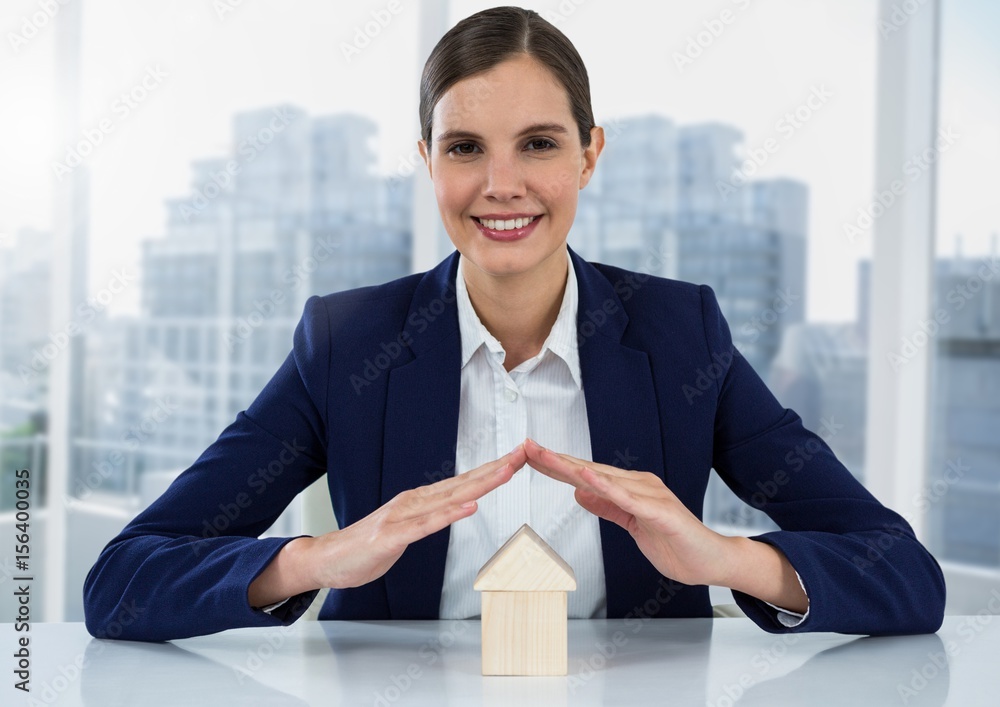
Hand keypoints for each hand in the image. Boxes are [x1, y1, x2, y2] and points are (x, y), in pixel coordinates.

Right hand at [307, 444, 528, 589]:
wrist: (327, 558)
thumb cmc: (367, 546)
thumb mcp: (407, 529)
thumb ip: (430, 517)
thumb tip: (456, 508)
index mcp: (419, 500)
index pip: (463, 483)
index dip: (492, 470)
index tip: (518, 459)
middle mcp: (413, 502)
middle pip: (463, 483)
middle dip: (495, 469)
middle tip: (523, 454)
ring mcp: (402, 517)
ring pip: (449, 498)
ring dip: (479, 485)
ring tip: (505, 472)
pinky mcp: (391, 536)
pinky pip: (425, 526)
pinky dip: (448, 516)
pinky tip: (468, 508)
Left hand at [522, 438, 731, 586]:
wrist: (710, 561)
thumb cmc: (676, 543)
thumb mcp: (630, 525)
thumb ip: (606, 507)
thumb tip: (579, 492)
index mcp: (629, 488)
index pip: (585, 474)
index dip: (556, 465)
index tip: (529, 455)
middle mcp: (637, 484)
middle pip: (588, 470)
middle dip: (555, 459)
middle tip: (526, 447)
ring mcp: (648, 495)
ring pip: (603, 479)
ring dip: (572, 467)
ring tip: (547, 457)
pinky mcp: (658, 511)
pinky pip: (627, 499)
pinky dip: (605, 487)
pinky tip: (585, 477)